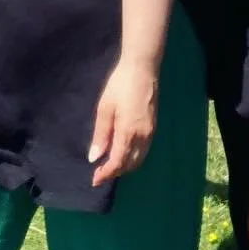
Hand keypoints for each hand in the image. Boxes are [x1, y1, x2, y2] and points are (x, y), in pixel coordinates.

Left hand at [89, 57, 158, 186]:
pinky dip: (134, 158)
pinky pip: (145, 150)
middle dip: (115, 172)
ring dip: (126, 167)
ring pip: (139, 159)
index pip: (117, 163)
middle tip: (100, 173)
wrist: (142, 69)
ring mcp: (150, 132)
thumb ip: (101, 135)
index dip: (106, 174)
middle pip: (130, 164)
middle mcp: (142, 136)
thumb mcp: (105, 109)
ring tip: (110, 166)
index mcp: (128, 133)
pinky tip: (124, 153)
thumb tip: (94, 158)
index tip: (94, 180)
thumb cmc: (120, 85)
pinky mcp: (154, 127)